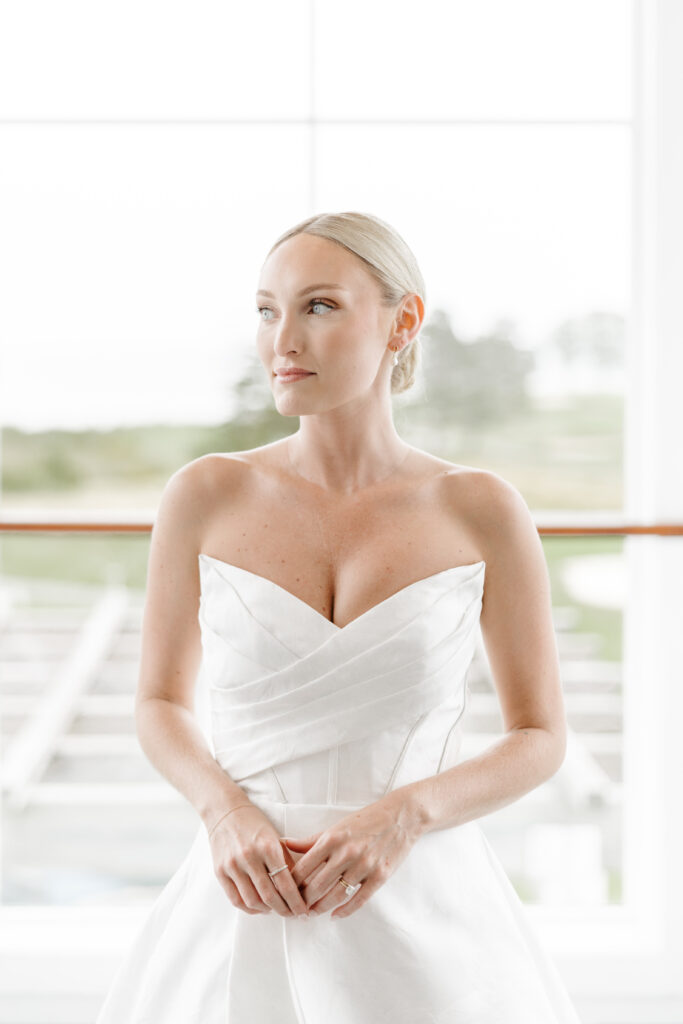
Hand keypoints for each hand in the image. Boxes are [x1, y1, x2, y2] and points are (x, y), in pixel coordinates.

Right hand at [207, 804, 309, 918]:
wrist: (225, 811)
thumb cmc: (254, 823)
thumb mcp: (275, 837)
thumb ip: (286, 861)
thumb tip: (299, 887)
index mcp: (267, 847)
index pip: (285, 883)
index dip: (296, 902)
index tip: (303, 910)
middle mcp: (249, 857)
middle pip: (270, 896)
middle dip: (284, 910)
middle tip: (293, 915)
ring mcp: (232, 865)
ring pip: (253, 901)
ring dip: (267, 911)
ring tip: (276, 910)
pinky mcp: (220, 872)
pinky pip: (236, 899)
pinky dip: (250, 908)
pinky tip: (259, 908)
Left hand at [283, 793, 422, 918]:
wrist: (400, 817)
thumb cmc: (365, 821)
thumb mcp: (337, 827)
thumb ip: (310, 840)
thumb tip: (284, 843)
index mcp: (332, 838)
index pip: (304, 867)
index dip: (292, 883)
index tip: (285, 891)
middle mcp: (347, 852)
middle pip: (317, 885)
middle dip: (303, 900)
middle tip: (295, 909)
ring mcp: (364, 865)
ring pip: (336, 895)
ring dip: (320, 908)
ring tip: (311, 914)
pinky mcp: (380, 876)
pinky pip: (359, 900)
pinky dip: (345, 911)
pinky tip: (335, 915)